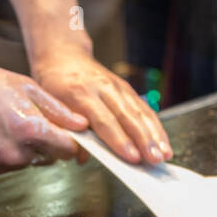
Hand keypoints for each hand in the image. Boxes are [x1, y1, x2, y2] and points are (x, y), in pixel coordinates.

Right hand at [0, 56, 88, 177]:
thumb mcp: (26, 87)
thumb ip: (58, 110)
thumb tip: (82, 125)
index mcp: (30, 131)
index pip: (68, 150)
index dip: (70, 142)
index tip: (67, 135)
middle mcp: (15, 155)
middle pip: (47, 158)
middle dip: (43, 143)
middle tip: (23, 119)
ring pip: (25, 164)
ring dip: (22, 151)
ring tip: (2, 125)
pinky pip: (4, 168)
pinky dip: (1, 156)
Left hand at [30, 45, 172, 164]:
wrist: (63, 57)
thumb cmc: (54, 88)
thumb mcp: (51, 110)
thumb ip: (66, 134)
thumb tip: (82, 158)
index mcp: (80, 94)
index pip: (104, 121)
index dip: (119, 140)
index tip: (132, 157)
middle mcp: (102, 88)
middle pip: (127, 116)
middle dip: (144, 140)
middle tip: (155, 159)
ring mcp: (117, 86)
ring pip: (140, 112)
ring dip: (154, 135)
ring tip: (165, 154)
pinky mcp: (126, 88)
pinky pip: (144, 108)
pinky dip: (155, 127)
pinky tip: (163, 142)